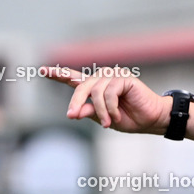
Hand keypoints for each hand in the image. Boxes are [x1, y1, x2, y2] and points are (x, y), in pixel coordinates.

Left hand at [40, 66, 168, 133]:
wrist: (151, 120)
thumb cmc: (129, 118)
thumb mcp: (103, 119)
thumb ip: (88, 112)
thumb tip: (73, 112)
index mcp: (96, 87)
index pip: (74, 79)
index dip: (58, 74)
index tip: (42, 70)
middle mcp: (102, 78)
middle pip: (81, 87)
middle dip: (76, 103)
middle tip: (72, 116)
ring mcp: (113, 75)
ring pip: (95, 92)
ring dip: (101, 111)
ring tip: (109, 123)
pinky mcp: (123, 77)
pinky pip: (109, 93)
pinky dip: (111, 107)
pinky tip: (117, 115)